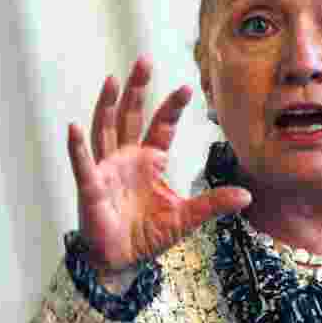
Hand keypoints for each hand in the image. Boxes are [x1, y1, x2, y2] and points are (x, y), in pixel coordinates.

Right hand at [66, 54, 250, 276]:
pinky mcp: (90, 188)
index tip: (186, 87)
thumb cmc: (148, 236)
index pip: (162, 126)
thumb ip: (213, 203)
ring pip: (105, 130)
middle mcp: (126, 158)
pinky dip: (77, 147)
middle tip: (144, 60)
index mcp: (150, 160)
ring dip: (107, 105)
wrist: (121, 262)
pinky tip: (73, 127)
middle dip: (137, 89)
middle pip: (130, 116)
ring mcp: (106, 170)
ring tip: (113, 80)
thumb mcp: (187, 218)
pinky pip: (82, 165)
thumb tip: (248, 196)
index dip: (171, 107)